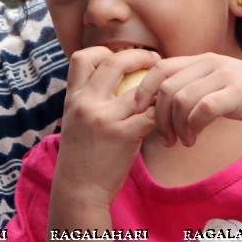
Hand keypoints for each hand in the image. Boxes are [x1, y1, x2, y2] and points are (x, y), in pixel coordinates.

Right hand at [52, 47, 159, 207]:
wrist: (79, 190)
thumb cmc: (82, 157)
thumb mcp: (76, 122)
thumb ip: (90, 101)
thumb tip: (116, 81)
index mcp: (72, 98)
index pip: (82, 57)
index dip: (103, 51)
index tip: (121, 57)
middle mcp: (85, 103)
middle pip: (113, 62)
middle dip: (138, 56)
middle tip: (156, 60)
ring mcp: (104, 118)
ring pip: (139, 88)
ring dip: (158, 85)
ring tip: (168, 88)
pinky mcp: (123, 135)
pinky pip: (152, 114)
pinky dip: (163, 112)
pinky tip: (168, 116)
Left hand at [134, 53, 241, 146]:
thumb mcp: (217, 86)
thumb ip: (193, 86)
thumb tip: (159, 101)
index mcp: (202, 59)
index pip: (160, 68)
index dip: (143, 90)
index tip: (136, 112)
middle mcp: (211, 63)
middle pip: (166, 87)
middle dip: (158, 116)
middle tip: (165, 138)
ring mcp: (225, 76)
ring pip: (181, 99)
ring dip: (175, 126)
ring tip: (182, 141)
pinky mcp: (238, 94)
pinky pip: (202, 109)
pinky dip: (193, 127)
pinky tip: (195, 139)